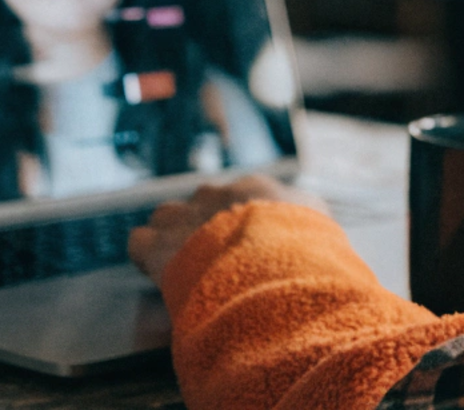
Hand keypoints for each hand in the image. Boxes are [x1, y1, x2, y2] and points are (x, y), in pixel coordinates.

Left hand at [128, 176, 329, 282]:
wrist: (275, 267)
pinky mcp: (159, 246)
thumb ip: (312, 230)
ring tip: (184, 262)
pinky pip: (139, 243)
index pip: (242, 196)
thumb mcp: (324, 235)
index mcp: (260, 190)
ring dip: (172, 235)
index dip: (239, 222)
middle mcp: (220, 196)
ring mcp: (186, 218)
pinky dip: (146, 257)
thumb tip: (321, 242)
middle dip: (204, 223)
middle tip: (215, 255)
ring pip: (166, 216)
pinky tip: (158, 272)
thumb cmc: (307, 258)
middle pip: (203, 201)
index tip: (245, 241)